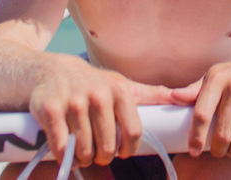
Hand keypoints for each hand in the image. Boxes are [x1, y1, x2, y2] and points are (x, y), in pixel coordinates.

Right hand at [28, 54, 173, 166]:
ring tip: (82, 153)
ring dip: (83, 159)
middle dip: (104, 157)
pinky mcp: (50, 110)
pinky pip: (60, 146)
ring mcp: (73, 102)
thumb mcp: (121, 84)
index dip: (128, 150)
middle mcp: (98, 95)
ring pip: (84, 149)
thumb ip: (150, 94)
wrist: (50, 71)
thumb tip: (181, 98)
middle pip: (108, 146)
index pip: (133, 131)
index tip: (122, 153)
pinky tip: (65, 153)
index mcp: (119, 90)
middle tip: (98, 155)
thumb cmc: (92, 82)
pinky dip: (63, 156)